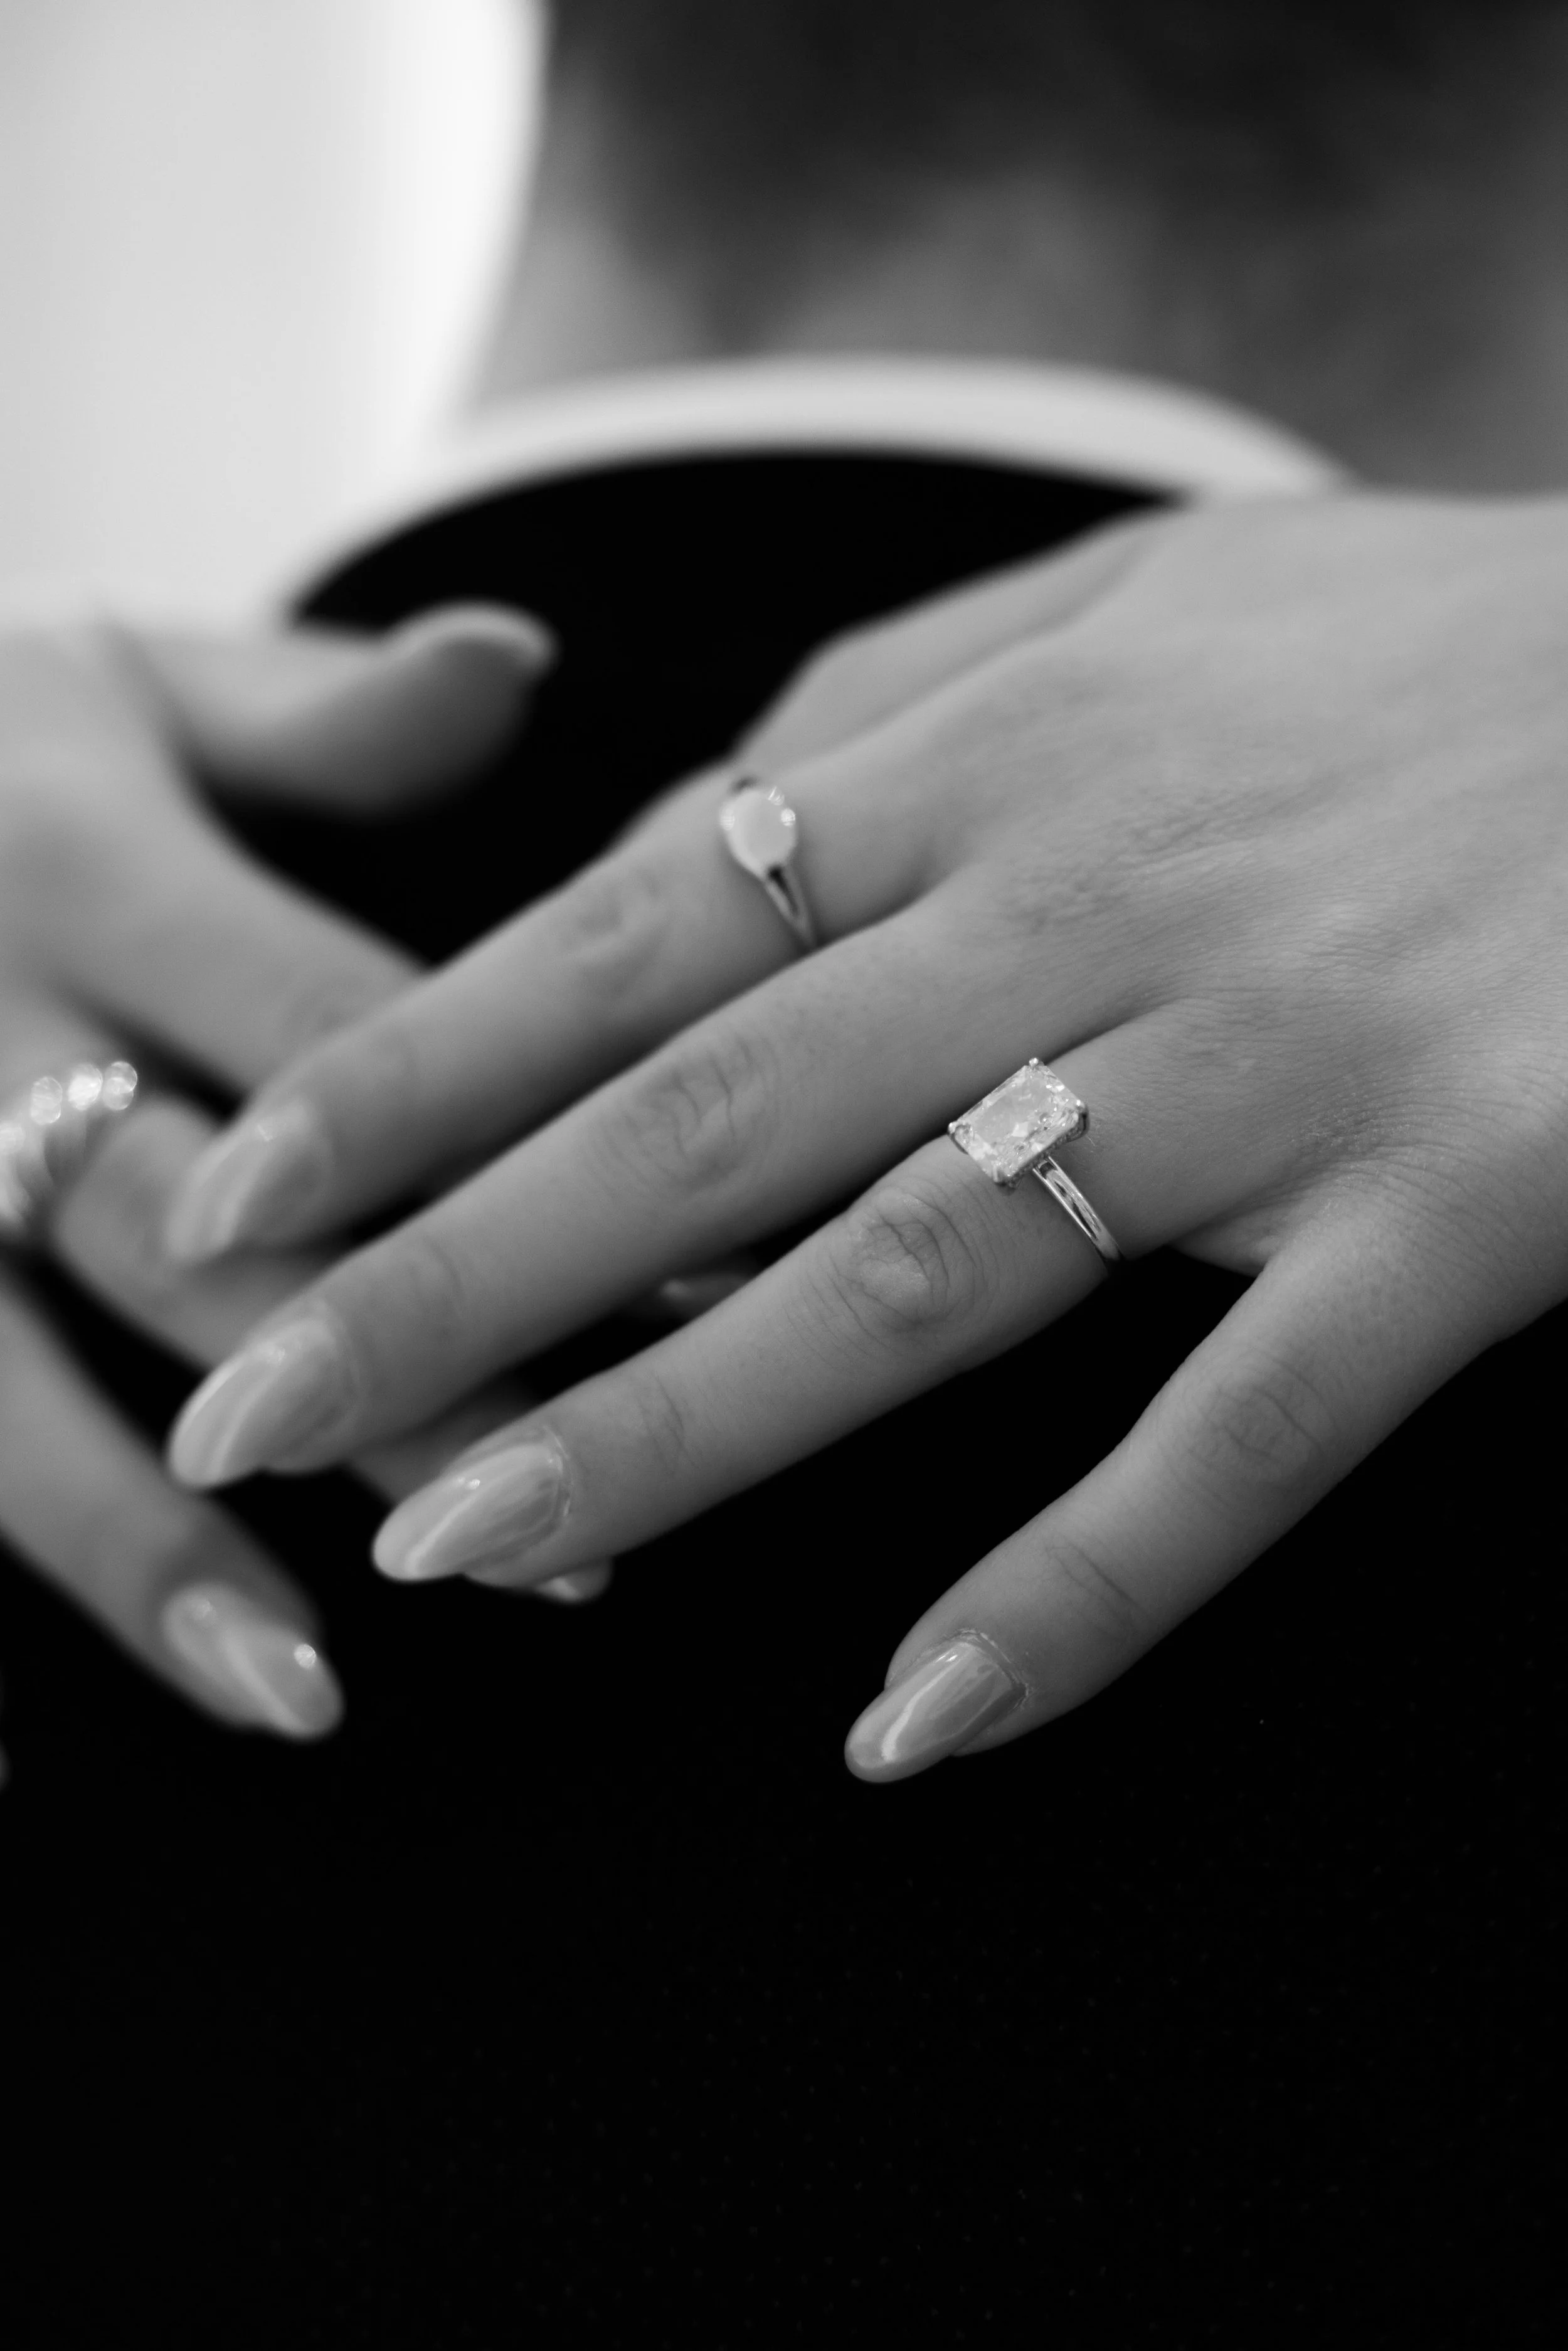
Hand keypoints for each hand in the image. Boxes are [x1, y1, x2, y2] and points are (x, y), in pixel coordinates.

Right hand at [0, 602, 585, 1778]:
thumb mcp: (123, 680)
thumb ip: (319, 707)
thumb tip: (525, 656)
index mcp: (80, 859)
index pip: (333, 1036)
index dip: (507, 1162)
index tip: (692, 1286)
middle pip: (183, 1235)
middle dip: (370, 1383)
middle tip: (550, 1530)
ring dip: (147, 1543)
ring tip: (304, 1691)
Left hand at [159, 497, 1567, 1776]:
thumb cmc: (1428, 645)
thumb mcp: (1139, 586)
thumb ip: (896, 692)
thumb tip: (671, 824)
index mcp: (997, 761)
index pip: (628, 937)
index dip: (412, 1073)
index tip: (240, 1197)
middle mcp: (1090, 910)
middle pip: (705, 1120)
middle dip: (451, 1276)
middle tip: (249, 1415)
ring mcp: (1277, 1067)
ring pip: (915, 1278)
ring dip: (676, 1430)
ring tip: (474, 1546)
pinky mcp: (1470, 1202)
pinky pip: (1244, 1428)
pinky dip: (1085, 1584)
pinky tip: (923, 1719)